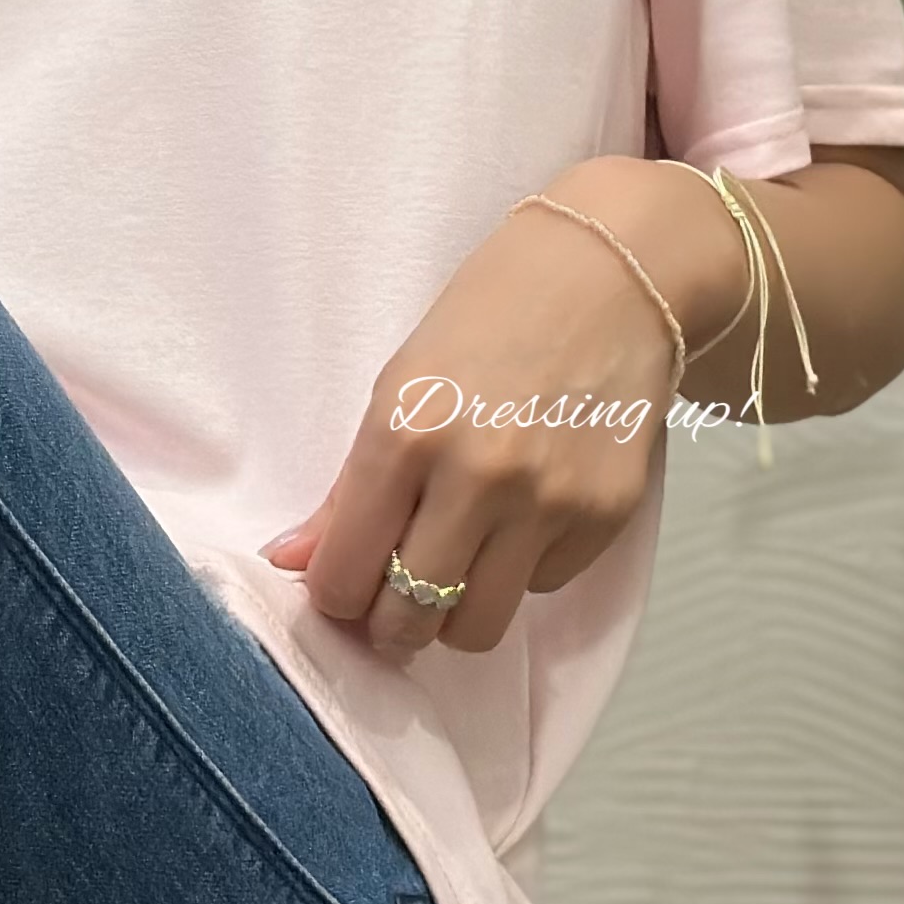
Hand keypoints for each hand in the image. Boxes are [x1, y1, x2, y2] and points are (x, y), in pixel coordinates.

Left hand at [259, 201, 685, 660]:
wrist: (612, 276)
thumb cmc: (489, 317)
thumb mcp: (399, 385)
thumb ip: (350, 487)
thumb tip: (292, 561)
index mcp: (406, 433)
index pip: (347, 574)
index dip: (335, 596)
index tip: (341, 588)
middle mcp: (478, 477)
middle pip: (411, 618)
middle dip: (391, 623)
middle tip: (392, 599)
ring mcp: (550, 502)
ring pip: (479, 628)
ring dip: (456, 613)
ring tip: (457, 564)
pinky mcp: (608, 516)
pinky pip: (543, 586)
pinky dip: (522, 568)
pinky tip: (525, 512)